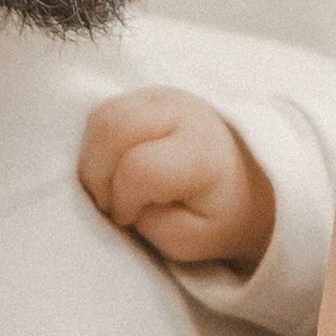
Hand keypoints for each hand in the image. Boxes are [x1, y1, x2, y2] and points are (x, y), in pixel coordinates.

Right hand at [78, 87, 274, 273]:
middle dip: (98, 176)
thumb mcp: (197, 241)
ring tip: (112, 187)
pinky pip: (102, 113)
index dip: (122, 201)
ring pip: (101, 118)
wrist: (242, 178)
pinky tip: (113, 168)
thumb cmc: (216, 214)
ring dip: (93, 161)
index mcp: (202, 152)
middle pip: (114, 129)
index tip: (130, 219)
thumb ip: (160, 228)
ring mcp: (161, 97)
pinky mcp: (143, 94)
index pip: (141, 169)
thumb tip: (128, 203)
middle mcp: (183, 113)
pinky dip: (96, 145)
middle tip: (111, 203)